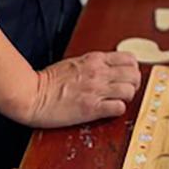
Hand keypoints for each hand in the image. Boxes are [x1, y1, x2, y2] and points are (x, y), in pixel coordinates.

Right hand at [26, 51, 140, 127]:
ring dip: (128, 97)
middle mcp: (99, 72)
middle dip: (134, 83)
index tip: (129, 75)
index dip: (133, 69)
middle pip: (134, 74)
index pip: (129, 58)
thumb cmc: (50, 80)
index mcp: (95, 59)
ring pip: (130, 90)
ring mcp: (96, 90)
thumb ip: (95, 63)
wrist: (33, 94)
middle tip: (128, 89)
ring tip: (119, 100)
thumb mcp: (77, 62)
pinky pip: (118, 108)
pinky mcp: (91, 108)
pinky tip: (110, 109)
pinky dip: (118, 109)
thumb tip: (109, 67)